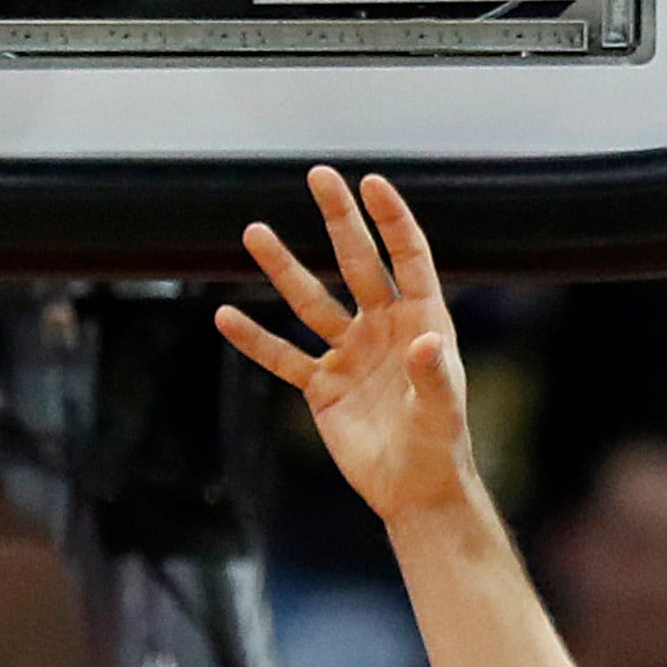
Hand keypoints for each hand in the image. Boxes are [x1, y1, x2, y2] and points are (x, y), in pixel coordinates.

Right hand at [228, 168, 475, 525]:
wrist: (414, 491)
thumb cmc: (440, 446)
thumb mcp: (441, 411)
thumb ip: (432, 376)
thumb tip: (425, 341)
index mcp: (422, 320)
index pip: (407, 258)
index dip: (391, 221)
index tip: (371, 184)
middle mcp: (383, 327)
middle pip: (356, 262)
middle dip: (338, 219)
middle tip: (318, 175)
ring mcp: (349, 353)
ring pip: (310, 302)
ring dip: (282, 268)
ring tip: (254, 230)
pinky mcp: (321, 386)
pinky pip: (283, 356)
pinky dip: (255, 339)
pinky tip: (225, 316)